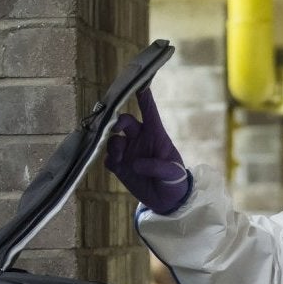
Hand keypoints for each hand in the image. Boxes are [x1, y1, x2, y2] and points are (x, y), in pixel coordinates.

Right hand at [103, 89, 192, 214]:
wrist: (167, 201)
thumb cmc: (175, 181)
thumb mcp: (173, 174)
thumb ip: (158, 167)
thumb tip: (136, 163)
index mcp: (156, 134)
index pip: (149, 111)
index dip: (144, 97)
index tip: (139, 82)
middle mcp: (139, 139)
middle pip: (124, 121)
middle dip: (118, 121)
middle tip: (115, 128)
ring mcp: (128, 152)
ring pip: (112, 139)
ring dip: (112, 144)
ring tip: (118, 156)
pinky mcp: (120, 167)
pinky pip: (108, 158)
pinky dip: (109, 159)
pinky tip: (115, 164)